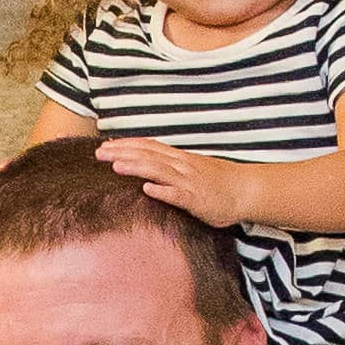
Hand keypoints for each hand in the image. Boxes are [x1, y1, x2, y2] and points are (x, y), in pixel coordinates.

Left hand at [102, 135, 248, 230]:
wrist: (246, 191)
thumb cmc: (219, 183)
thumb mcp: (192, 169)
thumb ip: (171, 167)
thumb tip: (150, 170)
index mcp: (179, 158)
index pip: (149, 147)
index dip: (127, 145)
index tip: (106, 144)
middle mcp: (182, 165)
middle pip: (148, 155)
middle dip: (123, 153)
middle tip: (98, 153)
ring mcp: (189, 181)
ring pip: (160, 171)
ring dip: (137, 167)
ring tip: (115, 166)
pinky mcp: (196, 199)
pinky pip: (178, 195)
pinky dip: (163, 191)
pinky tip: (147, 190)